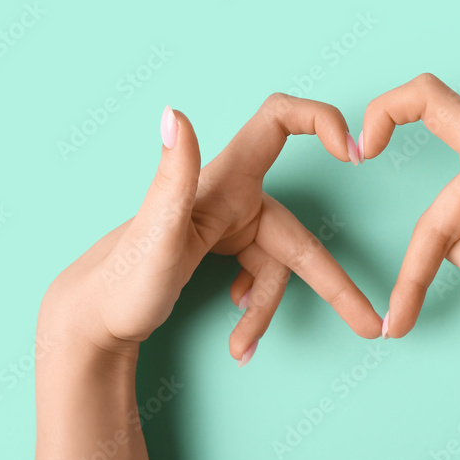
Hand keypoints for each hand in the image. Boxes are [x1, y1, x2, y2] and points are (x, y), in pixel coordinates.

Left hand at [40, 95, 381, 361]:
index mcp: (222, 180)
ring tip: (243, 348)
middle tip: (369, 324)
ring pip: (279, 265)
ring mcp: (229, 225)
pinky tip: (238, 331)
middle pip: (298, 235)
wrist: (90, 320)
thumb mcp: (154, 234)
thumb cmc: (120, 280)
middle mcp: (231, 197)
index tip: (355, 152)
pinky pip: (261, 276)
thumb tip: (173, 112)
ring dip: (268, 310)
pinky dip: (256, 308)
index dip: (322, 121)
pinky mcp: (224, 250)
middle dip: (333, 284)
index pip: (279, 121)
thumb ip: (171, 173)